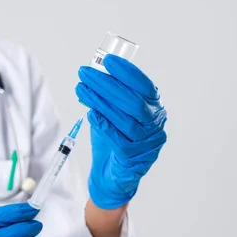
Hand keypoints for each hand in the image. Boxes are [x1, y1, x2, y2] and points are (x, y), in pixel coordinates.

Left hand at [75, 55, 167, 208]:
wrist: (111, 175)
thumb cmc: (112, 140)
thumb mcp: (112, 114)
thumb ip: (108, 97)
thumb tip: (92, 73)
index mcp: (152, 109)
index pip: (143, 86)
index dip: (127, 72)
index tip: (107, 60)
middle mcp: (154, 124)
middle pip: (132, 101)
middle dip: (107, 84)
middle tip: (85, 74)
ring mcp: (146, 143)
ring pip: (125, 119)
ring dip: (101, 101)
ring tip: (82, 89)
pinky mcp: (133, 159)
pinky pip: (119, 139)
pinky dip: (104, 125)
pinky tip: (91, 113)